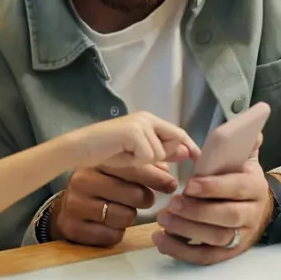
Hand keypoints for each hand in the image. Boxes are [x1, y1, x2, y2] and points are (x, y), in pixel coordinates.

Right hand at [51, 162, 176, 247]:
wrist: (67, 208)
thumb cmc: (100, 184)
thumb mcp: (117, 169)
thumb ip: (145, 164)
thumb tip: (173, 162)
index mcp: (95, 162)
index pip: (133, 167)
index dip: (156, 177)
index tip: (170, 184)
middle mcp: (82, 181)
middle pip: (133, 194)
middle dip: (145, 199)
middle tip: (144, 199)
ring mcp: (76, 205)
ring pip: (125, 217)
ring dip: (130, 217)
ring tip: (124, 210)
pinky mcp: (74, 228)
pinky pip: (112, 236)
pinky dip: (117, 233)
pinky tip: (110, 224)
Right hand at [73, 111, 197, 168]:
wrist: (81, 148)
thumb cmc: (107, 152)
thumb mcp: (138, 155)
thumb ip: (160, 153)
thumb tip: (184, 152)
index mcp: (149, 121)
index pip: (178, 132)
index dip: (190, 145)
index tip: (199, 159)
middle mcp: (147, 118)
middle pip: (175, 139)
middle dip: (165, 155)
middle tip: (138, 158)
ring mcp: (141, 123)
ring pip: (159, 152)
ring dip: (145, 161)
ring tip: (125, 155)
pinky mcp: (134, 132)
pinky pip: (148, 155)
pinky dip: (137, 161)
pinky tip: (121, 155)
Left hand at [151, 150, 271, 264]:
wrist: (260, 210)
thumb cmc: (242, 180)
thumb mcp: (246, 160)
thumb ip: (245, 143)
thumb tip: (252, 127)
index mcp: (254, 187)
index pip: (236, 188)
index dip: (213, 187)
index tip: (189, 184)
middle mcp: (251, 214)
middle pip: (227, 217)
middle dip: (197, 211)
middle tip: (171, 204)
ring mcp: (241, 236)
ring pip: (217, 238)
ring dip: (187, 231)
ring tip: (163, 220)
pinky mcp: (228, 253)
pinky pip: (206, 257)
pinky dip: (182, 252)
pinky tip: (161, 240)